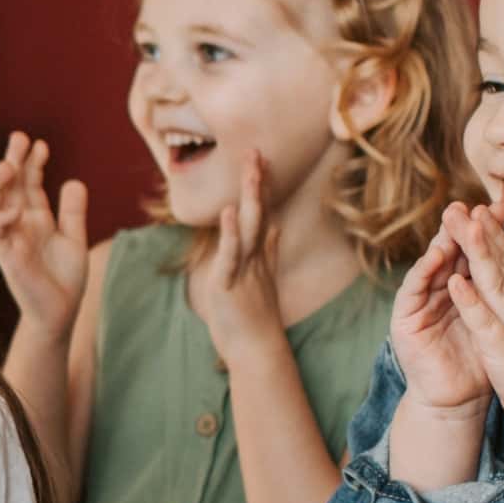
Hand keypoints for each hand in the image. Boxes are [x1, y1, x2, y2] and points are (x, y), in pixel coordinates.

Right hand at [0, 132, 89, 340]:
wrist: (61, 312)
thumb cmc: (65, 278)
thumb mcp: (74, 238)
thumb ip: (73, 212)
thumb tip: (74, 180)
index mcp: (34, 217)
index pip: (28, 183)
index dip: (32, 163)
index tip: (41, 144)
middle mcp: (18, 224)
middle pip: (8, 186)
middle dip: (11, 161)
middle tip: (19, 138)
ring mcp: (9, 240)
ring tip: (9, 165)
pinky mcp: (7, 258)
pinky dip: (0, 221)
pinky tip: (14, 210)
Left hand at [190, 151, 286, 368]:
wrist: (257, 352)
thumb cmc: (255, 318)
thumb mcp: (261, 279)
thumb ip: (269, 251)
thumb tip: (276, 227)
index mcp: (258, 255)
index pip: (261, 213)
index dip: (260, 187)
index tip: (261, 158)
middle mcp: (254, 258)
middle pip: (257, 213)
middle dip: (256, 182)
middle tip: (256, 151)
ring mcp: (244, 270)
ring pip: (248, 228)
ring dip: (248, 198)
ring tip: (250, 170)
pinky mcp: (229, 285)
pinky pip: (230, 256)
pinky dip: (229, 234)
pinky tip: (227, 211)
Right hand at [392, 189, 503, 415]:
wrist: (457, 399)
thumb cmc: (483, 362)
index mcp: (468, 286)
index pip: (484, 252)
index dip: (498, 235)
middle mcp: (443, 287)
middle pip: (457, 251)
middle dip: (469, 228)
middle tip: (482, 208)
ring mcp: (423, 300)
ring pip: (434, 263)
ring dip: (444, 240)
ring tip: (457, 221)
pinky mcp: (405, 316)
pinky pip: (414, 288)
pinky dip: (424, 271)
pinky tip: (436, 255)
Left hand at [447, 204, 503, 433]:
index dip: (497, 236)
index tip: (481, 210)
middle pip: (502, 265)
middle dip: (479, 235)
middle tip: (458, 207)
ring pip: (494, 285)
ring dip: (475, 254)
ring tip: (459, 227)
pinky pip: (486, 324)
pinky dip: (471, 303)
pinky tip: (455, 282)